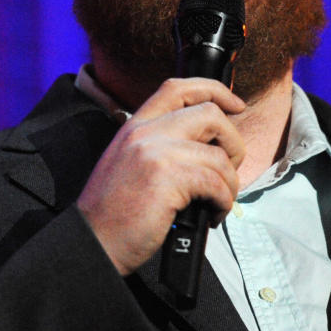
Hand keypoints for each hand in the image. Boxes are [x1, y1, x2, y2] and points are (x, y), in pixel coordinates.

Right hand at [77, 78, 245, 274]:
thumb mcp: (130, 162)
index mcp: (136, 126)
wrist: (94, 242)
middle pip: (210, 115)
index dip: (215, 90)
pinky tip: (212, 214)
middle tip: (228, 170)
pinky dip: (223, 202)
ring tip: (217, 202)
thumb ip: (161, 145)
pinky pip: (217, 183)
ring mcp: (156, 152)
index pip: (180, 88)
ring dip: (229, 183)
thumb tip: (208, 146)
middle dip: (233, 143)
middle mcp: (145, 132)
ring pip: (220, 156)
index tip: (235, 105)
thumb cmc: (114, 213)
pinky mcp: (169, 178)